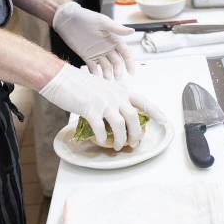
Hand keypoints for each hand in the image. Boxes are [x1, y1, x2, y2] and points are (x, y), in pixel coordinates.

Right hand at [39, 64, 164, 148]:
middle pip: (134, 118)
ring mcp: (103, 103)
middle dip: (136, 134)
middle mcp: (115, 96)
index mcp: (119, 90)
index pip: (143, 101)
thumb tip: (116, 115)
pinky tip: (99, 141)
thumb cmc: (78, 82)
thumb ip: (112, 98)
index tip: (163, 120)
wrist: (60, 77)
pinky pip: (101, 129)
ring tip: (118, 146)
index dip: (155, 112)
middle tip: (134, 143)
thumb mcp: (102, 87)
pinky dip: (101, 138)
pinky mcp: (90, 110)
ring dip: (121, 139)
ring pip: (120, 126)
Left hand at [52, 1, 134, 78]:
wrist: (66, 19)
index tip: (131, 73)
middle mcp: (107, 47)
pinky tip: (96, 79)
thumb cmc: (85, 17)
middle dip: (117, 70)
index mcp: (113, 39)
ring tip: (106, 80)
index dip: (129, 63)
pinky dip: (95, 74)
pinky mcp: (87, 57)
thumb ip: (116, 29)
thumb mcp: (101, 22)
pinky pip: (93, 68)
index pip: (125, 52)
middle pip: (116, 62)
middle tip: (116, 78)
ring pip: (106, 66)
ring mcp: (97, 53)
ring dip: (107, 74)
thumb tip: (132, 31)